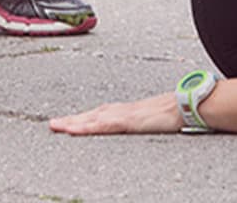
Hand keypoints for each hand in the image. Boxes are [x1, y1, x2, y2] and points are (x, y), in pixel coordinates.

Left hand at [49, 91, 180, 134]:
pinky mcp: (128, 121)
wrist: (184, 105)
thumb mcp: (150, 120)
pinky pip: (104, 125)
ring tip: (57, 127)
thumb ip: (138, 123)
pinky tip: (77, 130)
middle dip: (70, 119)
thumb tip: (134, 126)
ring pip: (92, 119)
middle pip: (90, 115)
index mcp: (124, 110)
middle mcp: (120, 110)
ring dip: (73, 122)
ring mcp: (123, 114)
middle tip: (52, 124)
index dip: (80, 118)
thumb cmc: (170, 113)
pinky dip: (88, 127)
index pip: (96, 114)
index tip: (65, 122)